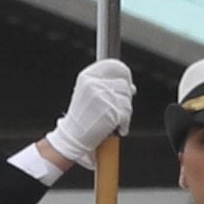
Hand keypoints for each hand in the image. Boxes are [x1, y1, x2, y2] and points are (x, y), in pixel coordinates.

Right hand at [35, 57, 136, 174]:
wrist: (73, 137)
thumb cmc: (81, 118)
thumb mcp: (89, 94)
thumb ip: (108, 86)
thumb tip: (131, 87)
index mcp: (87, 77)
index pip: (113, 65)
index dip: (123, 73)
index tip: (126, 81)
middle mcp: (93, 84)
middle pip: (124, 84)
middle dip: (124, 97)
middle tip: (114, 108)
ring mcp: (102, 97)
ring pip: (127, 99)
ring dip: (124, 112)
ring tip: (111, 119)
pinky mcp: (111, 110)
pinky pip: (127, 113)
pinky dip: (124, 123)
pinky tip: (115, 127)